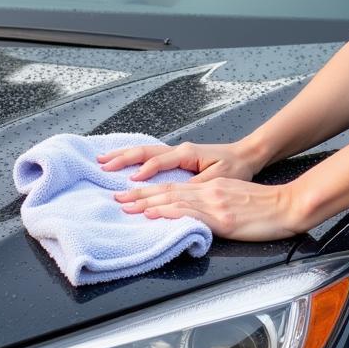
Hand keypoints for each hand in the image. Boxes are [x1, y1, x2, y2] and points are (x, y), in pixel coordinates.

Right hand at [97, 140, 262, 182]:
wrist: (247, 155)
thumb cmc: (235, 166)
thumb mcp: (218, 179)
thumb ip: (196, 186)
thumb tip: (175, 196)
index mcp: (186, 154)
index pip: (159, 162)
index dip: (143, 172)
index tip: (130, 183)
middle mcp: (178, 151)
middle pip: (145, 152)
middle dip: (123, 158)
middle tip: (101, 164)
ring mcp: (177, 153)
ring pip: (145, 152)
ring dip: (125, 156)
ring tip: (104, 160)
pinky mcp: (178, 159)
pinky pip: (151, 157)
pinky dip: (135, 159)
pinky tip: (125, 164)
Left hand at [115, 177, 305, 241]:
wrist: (288, 205)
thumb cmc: (268, 206)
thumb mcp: (237, 198)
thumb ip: (216, 203)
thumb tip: (197, 215)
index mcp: (213, 188)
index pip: (175, 188)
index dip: (151, 191)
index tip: (131, 194)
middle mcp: (210, 192)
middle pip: (168, 191)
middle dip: (140, 195)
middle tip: (117, 199)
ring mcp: (214, 204)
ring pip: (173, 200)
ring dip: (146, 203)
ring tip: (126, 206)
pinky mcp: (221, 218)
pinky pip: (189, 213)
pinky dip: (167, 212)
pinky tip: (153, 213)